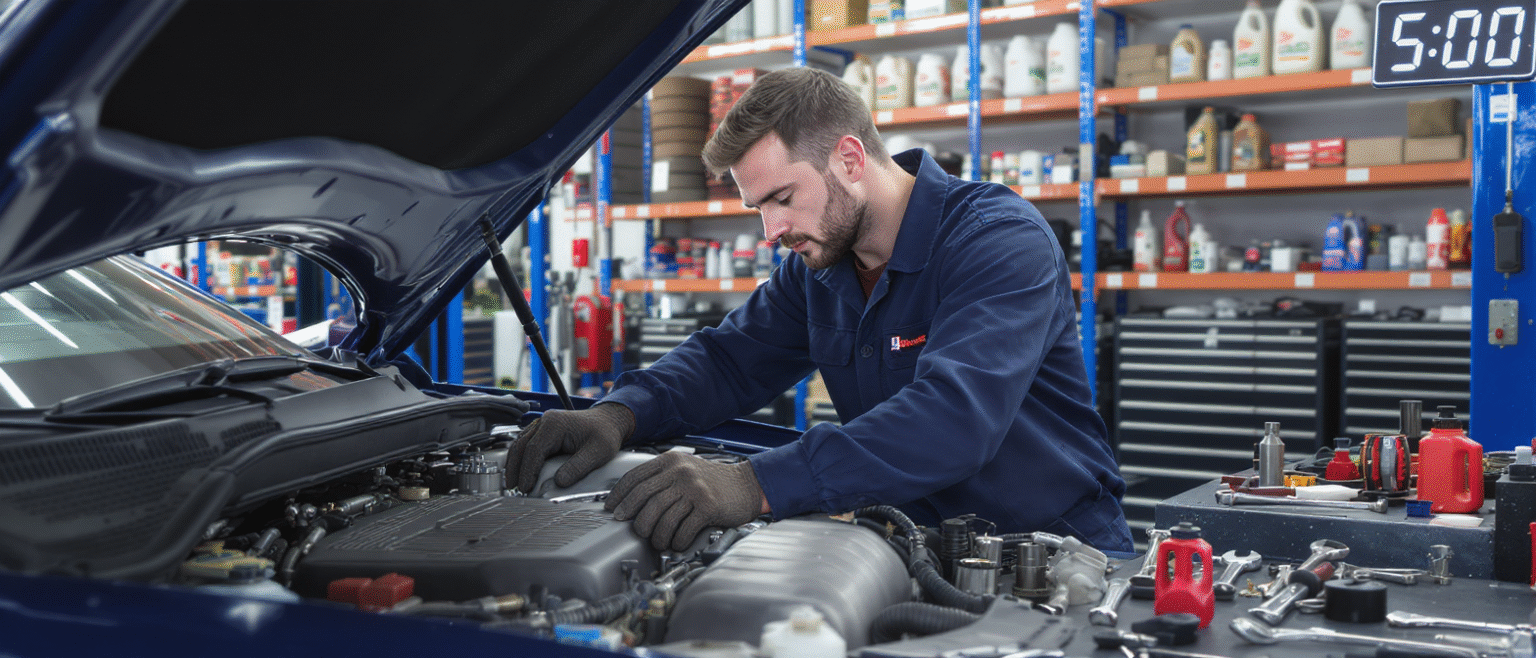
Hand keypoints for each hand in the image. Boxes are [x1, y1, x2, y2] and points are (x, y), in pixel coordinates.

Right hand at [506, 403, 633, 492]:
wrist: (608, 422)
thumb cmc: (605, 433)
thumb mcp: (598, 452)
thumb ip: (578, 467)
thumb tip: (559, 483)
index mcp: (555, 424)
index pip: (534, 450)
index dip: (528, 471)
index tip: (525, 488)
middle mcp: (545, 422)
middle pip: (521, 446)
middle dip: (514, 469)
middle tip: (513, 489)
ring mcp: (542, 425)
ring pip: (520, 445)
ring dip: (515, 464)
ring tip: (513, 484)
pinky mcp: (543, 432)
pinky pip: (526, 445)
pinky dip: (521, 459)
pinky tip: (521, 473)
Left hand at [605, 452, 763, 550]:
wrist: (747, 485)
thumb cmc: (713, 481)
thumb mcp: (685, 469)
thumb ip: (661, 478)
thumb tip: (630, 500)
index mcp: (671, 461)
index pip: (635, 477)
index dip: (619, 495)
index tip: (613, 509)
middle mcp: (681, 472)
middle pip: (644, 498)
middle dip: (634, 518)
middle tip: (634, 529)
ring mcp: (695, 489)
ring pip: (662, 517)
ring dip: (657, 535)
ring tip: (658, 541)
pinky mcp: (708, 506)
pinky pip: (683, 529)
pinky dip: (677, 541)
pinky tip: (677, 543)